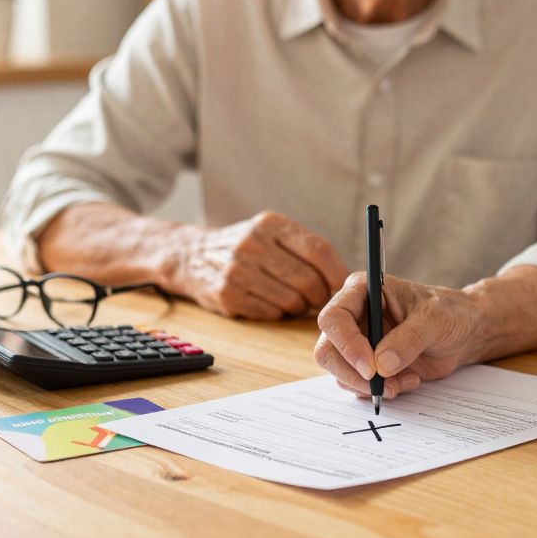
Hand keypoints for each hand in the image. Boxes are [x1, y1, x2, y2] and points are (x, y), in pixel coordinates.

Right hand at [168, 211, 348, 319]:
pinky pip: (270, 312)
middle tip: (320, 301)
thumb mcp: (272, 232)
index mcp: (271, 224)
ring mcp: (236, 269)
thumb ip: (305, 249)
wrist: (191, 255)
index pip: (318, 250)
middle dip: (320, 296)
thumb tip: (345, 279)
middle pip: (307, 280)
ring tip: (294, 301)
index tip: (343, 287)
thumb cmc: (247, 248)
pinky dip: (278, 313)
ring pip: (291, 300)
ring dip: (299, 307)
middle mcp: (252, 243)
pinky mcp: (226, 294)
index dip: (336, 274)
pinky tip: (272, 304)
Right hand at [315, 273, 482, 398]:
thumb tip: (381, 365)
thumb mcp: (435, 319)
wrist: (464, 333)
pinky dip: (382, 391)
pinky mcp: (367, 364)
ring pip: (340, 372)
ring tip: (406, 381)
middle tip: (384, 386)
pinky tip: (409, 380)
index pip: (334, 318)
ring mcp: (358, 342)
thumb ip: (409, 339)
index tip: (371, 368)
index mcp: (362, 291)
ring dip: (371, 386)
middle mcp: (354, 316)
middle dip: (353, 374)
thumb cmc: (450, 313)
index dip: (346, 344)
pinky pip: (358, 386)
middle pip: (327, 350)